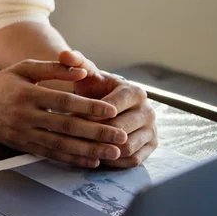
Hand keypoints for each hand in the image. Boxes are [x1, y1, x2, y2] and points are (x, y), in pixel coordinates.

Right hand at [0, 60, 128, 168]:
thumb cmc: (2, 83)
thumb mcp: (24, 68)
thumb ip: (54, 69)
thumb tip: (83, 71)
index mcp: (26, 93)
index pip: (63, 102)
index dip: (89, 107)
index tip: (112, 110)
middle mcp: (24, 115)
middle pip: (66, 126)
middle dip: (96, 132)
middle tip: (121, 136)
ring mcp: (22, 133)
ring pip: (60, 144)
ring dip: (89, 150)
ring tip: (112, 152)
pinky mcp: (21, 146)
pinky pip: (51, 155)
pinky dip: (72, 159)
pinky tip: (91, 160)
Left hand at [62, 50, 157, 168]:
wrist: (107, 103)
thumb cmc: (94, 88)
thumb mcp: (85, 74)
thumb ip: (75, 62)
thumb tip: (64, 54)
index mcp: (134, 91)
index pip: (110, 109)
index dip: (88, 115)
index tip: (68, 117)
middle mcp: (148, 110)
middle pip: (119, 130)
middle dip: (94, 135)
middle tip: (72, 138)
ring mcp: (152, 129)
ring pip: (126, 147)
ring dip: (102, 150)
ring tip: (82, 147)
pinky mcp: (151, 146)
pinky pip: (133, 160)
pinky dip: (114, 161)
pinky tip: (96, 156)